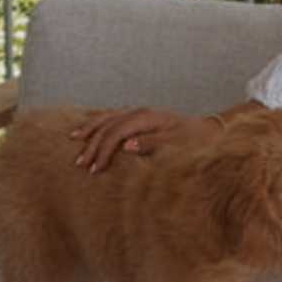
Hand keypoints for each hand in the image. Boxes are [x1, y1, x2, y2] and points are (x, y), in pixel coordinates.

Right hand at [69, 106, 193, 170]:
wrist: (208, 130)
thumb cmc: (194, 139)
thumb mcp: (177, 144)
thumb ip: (152, 143)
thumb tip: (127, 146)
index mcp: (147, 118)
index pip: (117, 133)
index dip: (104, 150)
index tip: (96, 169)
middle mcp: (139, 112)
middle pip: (108, 125)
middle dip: (93, 145)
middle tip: (81, 164)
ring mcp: (137, 112)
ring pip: (107, 118)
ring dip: (91, 131)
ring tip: (74, 141)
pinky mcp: (138, 116)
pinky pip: (112, 116)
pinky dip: (97, 122)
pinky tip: (87, 128)